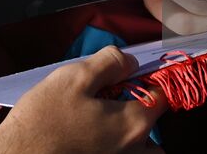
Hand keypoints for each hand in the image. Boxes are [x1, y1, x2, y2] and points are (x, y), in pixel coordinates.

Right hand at [0, 47, 165, 153]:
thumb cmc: (44, 119)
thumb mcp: (75, 77)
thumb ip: (110, 63)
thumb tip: (131, 61)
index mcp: (133, 124)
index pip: (162, 96)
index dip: (152, 77)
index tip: (135, 71)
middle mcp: (132, 150)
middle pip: (154, 129)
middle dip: (144, 112)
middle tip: (118, 98)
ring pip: (142, 150)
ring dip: (133, 135)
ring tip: (106, 121)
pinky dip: (116, 147)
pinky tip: (92, 135)